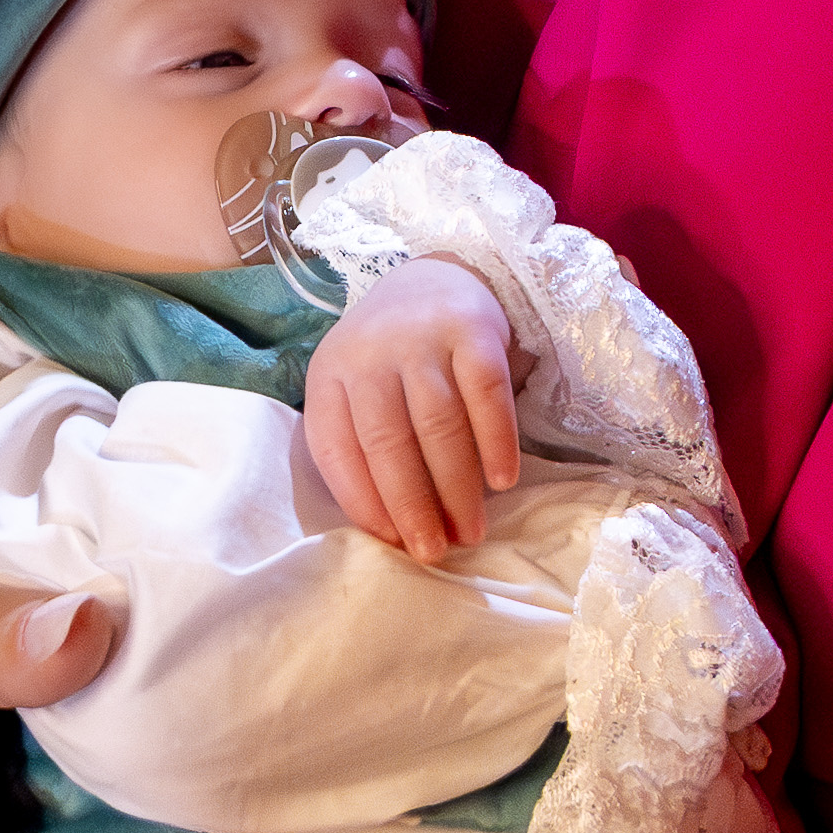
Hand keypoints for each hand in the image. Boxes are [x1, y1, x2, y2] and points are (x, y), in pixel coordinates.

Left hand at [304, 258, 522, 560]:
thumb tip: (393, 528)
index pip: (337, 450)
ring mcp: (422, 339)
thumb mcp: (356, 390)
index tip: (393, 544)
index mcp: (329, 375)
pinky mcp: (473, 330)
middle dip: (413, 506)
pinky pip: (487, 394)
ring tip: (471, 530)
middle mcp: (370, 354)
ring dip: (457, 487)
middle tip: (435, 551)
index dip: (364, 503)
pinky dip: (496, 441)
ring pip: (439, 425)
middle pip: (389, 443)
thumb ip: (361, 445)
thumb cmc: (393, 358)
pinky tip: (503, 479)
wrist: (436, 281)